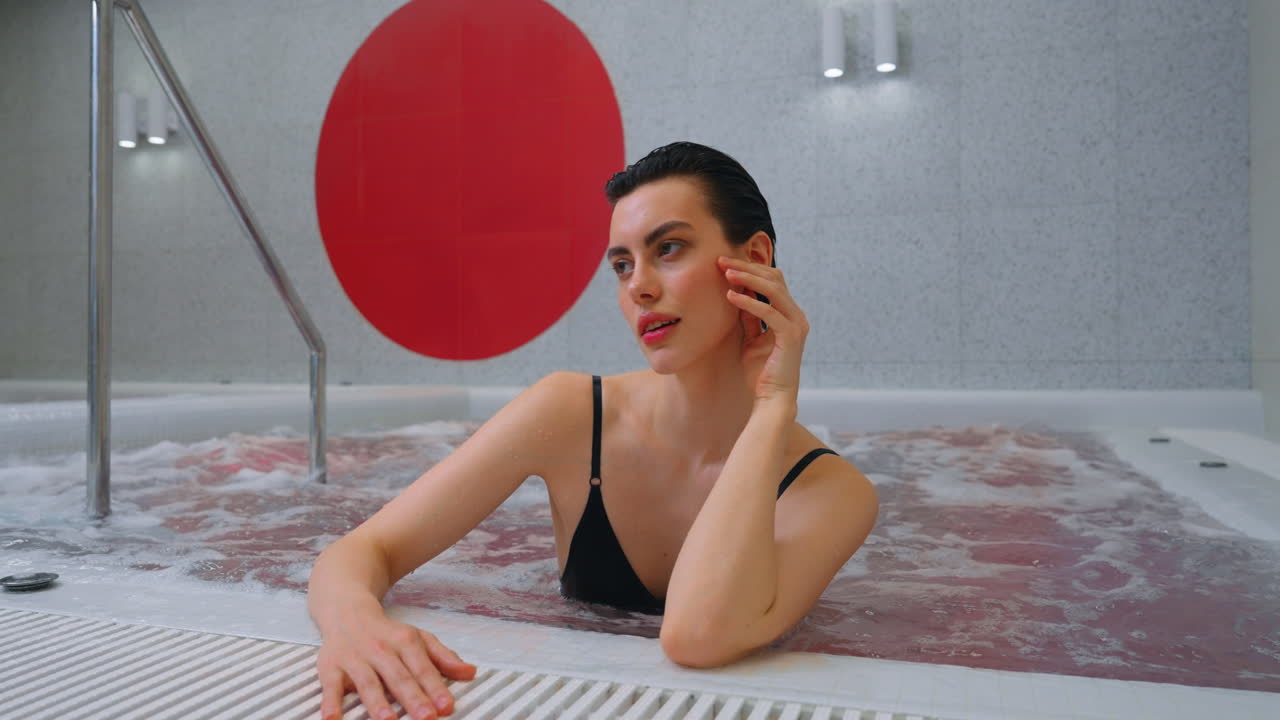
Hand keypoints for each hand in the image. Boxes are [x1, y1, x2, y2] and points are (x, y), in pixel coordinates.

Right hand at [316, 612, 476, 719]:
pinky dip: (330, 702)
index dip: (435, 688)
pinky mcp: (331, 667)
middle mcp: (381, 650)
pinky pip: (330, 686)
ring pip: (368, 682)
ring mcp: (355, 658)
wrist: (347, 612)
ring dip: (377, 702)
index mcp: (405, 642)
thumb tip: (470, 672)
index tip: (447, 707)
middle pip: (399, 677)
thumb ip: (444, 657)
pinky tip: (332, 718)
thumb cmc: (387, 633)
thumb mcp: (419, 639)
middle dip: (413, 698)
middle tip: (426, 718)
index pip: (423, 668)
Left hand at [718, 256, 808, 405]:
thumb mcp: (751, 339)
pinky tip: (730, 296)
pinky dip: (749, 302)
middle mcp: (796, 316)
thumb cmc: (761, 372)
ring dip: (748, 278)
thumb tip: (738, 295)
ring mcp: (796, 325)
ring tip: (725, 273)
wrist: (772, 399)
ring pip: (774, 289)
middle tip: (721, 261)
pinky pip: (769, 312)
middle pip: (774, 278)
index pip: (772, 281)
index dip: (749, 269)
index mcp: (789, 315)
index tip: (724, 264)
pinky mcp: (790, 337)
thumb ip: (749, 318)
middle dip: (747, 267)